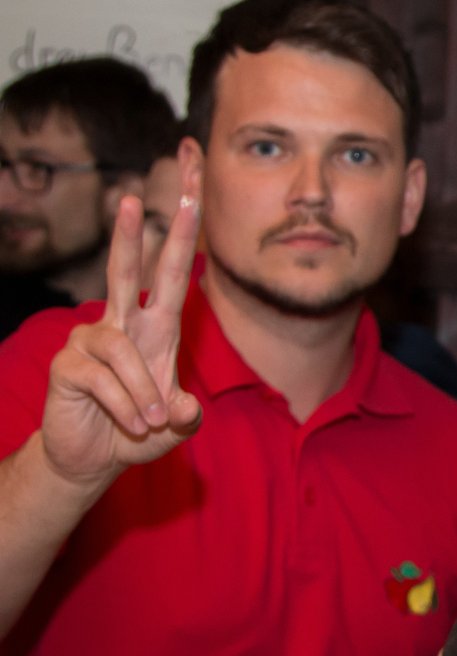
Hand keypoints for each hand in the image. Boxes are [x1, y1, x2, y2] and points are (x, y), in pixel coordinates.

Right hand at [40, 190, 200, 491]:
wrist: (95, 457)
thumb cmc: (140, 430)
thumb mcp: (175, 425)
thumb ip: (186, 416)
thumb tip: (184, 407)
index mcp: (155, 328)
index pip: (171, 277)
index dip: (181, 240)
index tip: (191, 200)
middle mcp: (121, 325)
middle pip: (124, 272)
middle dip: (130, 237)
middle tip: (131, 198)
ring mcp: (89, 341)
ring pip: (123, 352)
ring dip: (144, 392)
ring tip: (150, 422)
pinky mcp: (67, 365)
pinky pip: (103, 380)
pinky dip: (125, 406)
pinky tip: (131, 423)